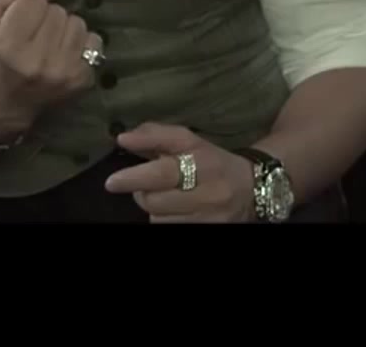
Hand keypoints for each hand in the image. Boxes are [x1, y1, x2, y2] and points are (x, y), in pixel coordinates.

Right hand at [0, 0, 100, 132]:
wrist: (8, 100)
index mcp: (8, 45)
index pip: (34, 1)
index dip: (27, 6)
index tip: (21, 21)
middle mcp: (37, 61)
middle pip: (57, 11)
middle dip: (47, 17)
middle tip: (35, 34)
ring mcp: (63, 72)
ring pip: (77, 23)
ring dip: (65, 28)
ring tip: (51, 42)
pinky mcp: (83, 79)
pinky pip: (94, 40)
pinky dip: (81, 42)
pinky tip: (66, 53)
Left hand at [103, 123, 255, 222]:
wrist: (253, 188)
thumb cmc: (212, 160)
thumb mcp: (189, 141)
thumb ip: (155, 135)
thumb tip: (123, 139)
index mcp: (200, 159)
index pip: (163, 170)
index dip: (134, 176)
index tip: (112, 181)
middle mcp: (206, 189)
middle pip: (154, 200)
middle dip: (142, 192)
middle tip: (145, 185)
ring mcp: (208, 215)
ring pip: (159, 219)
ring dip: (155, 209)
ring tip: (167, 197)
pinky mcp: (209, 229)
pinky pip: (170, 229)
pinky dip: (166, 220)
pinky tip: (175, 211)